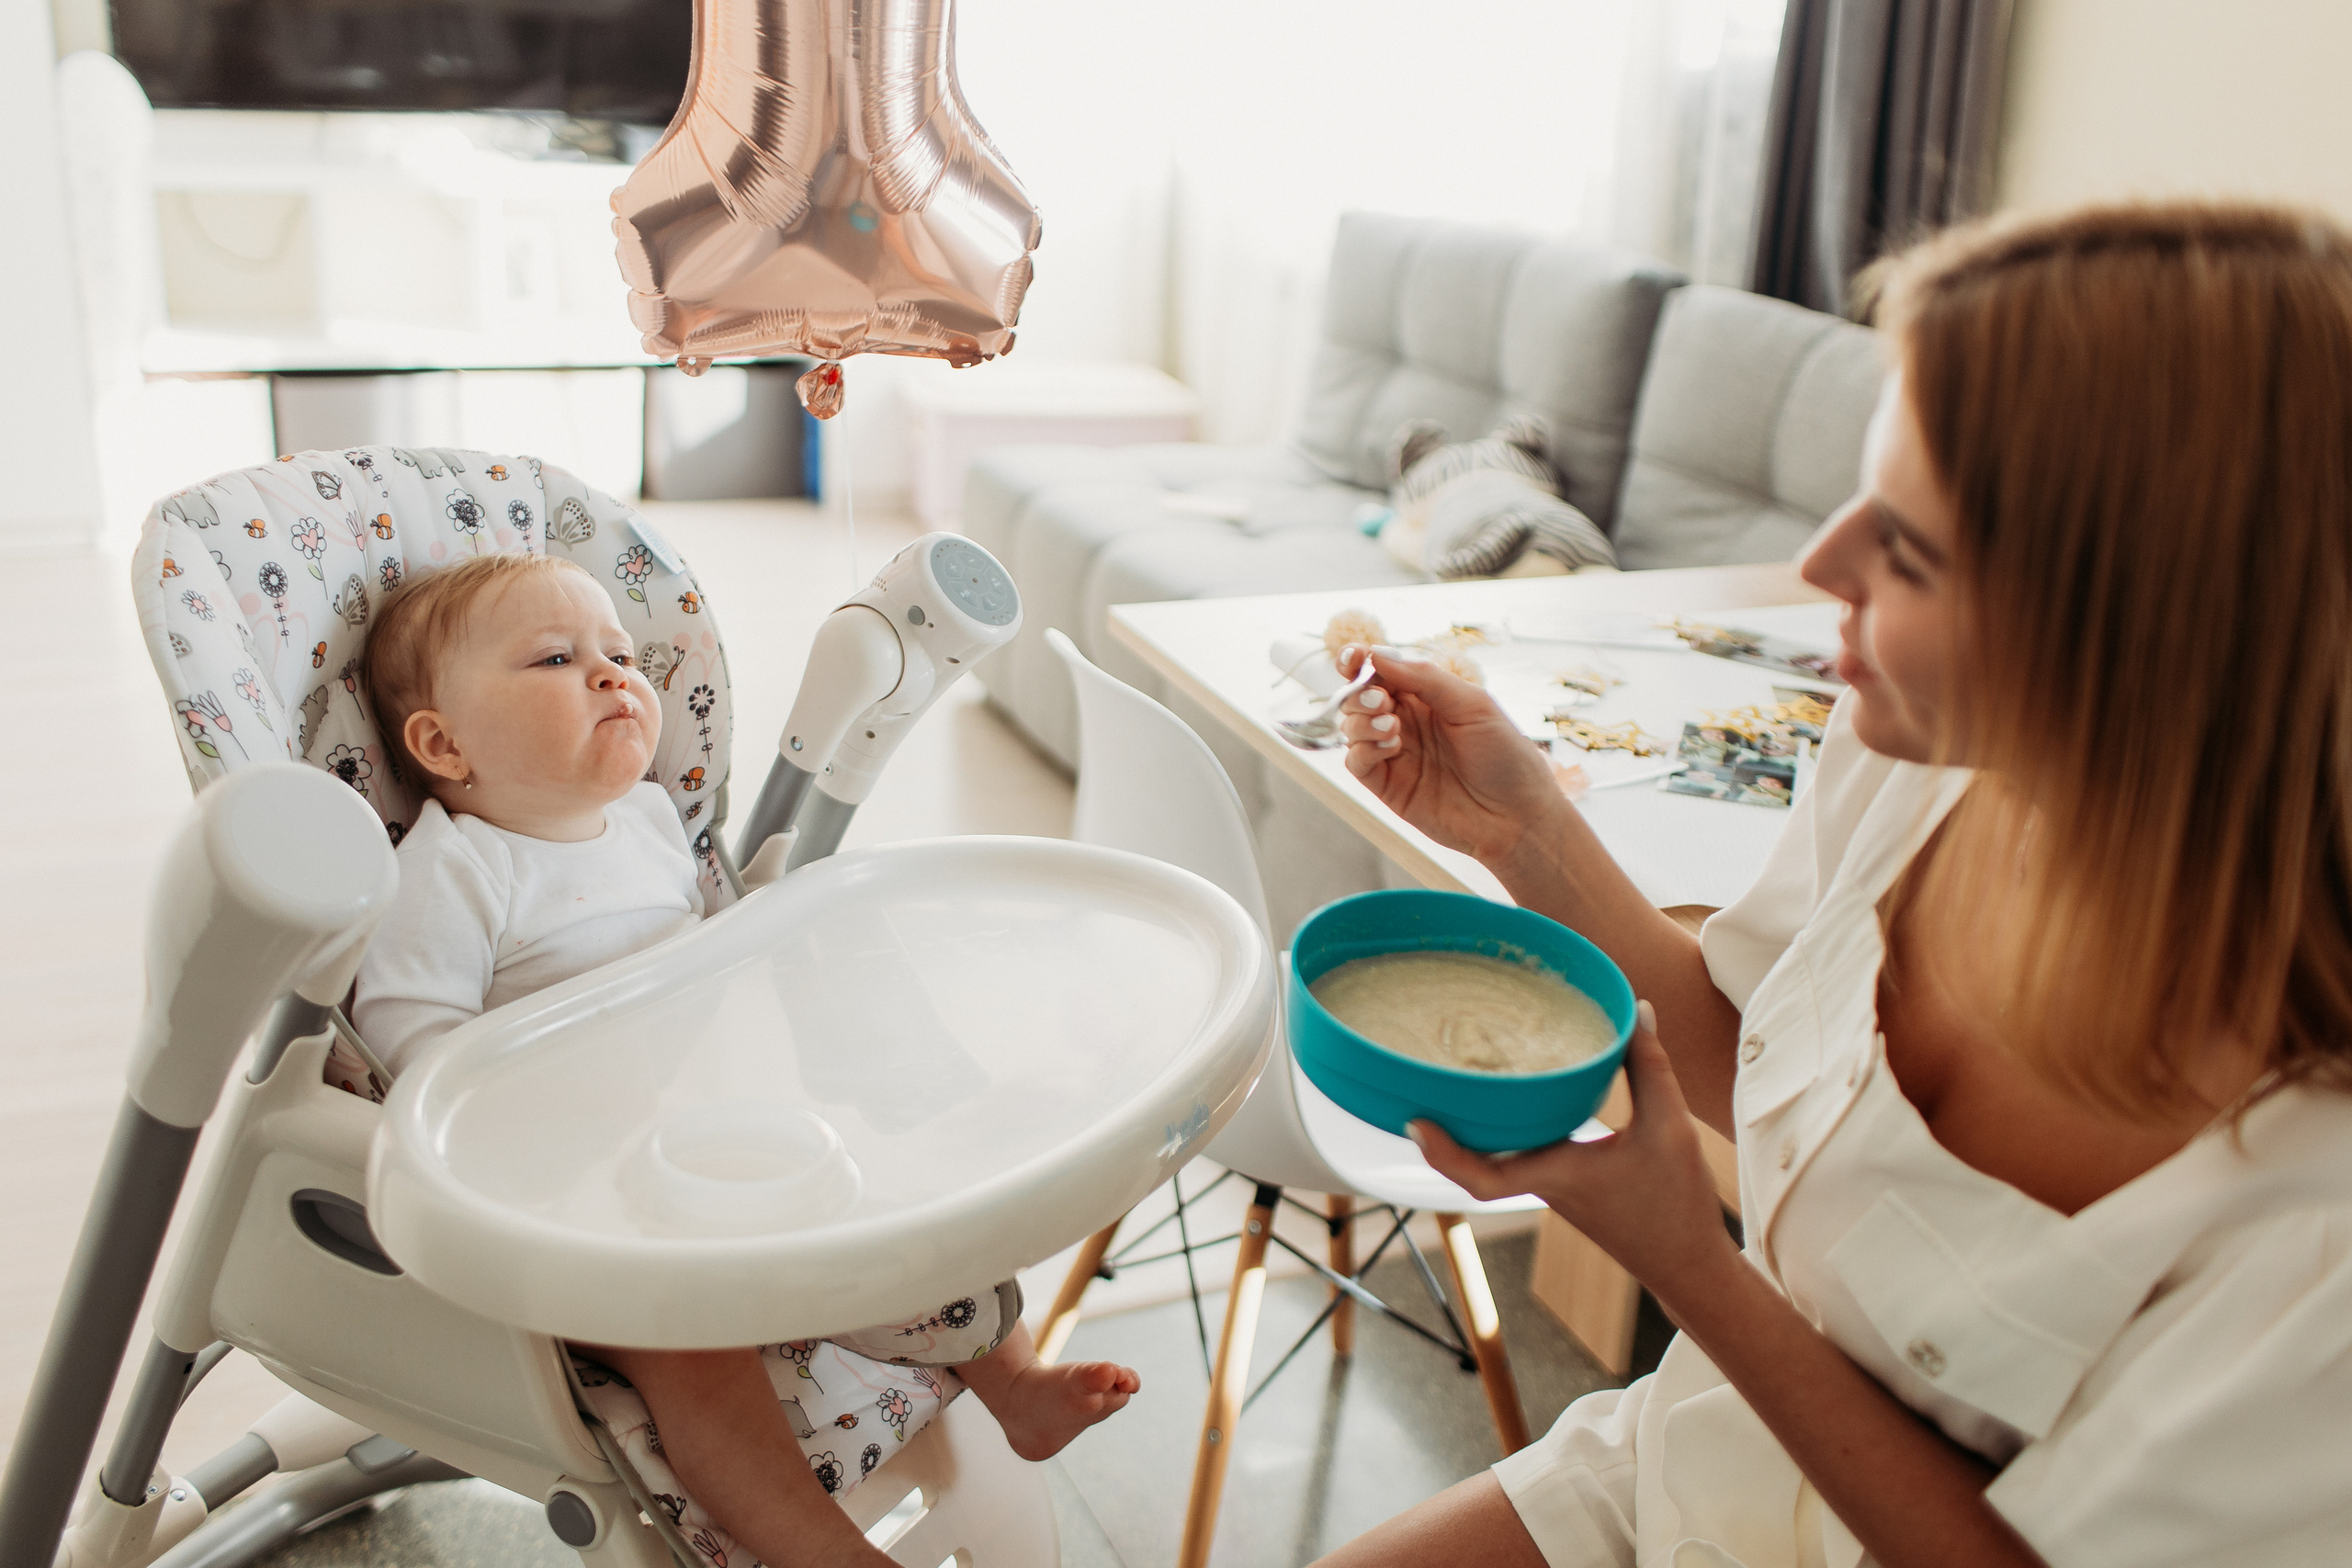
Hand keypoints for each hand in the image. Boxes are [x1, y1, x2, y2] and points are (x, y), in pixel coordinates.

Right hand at [1336, 645, 1567, 869]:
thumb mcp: (1472, 704)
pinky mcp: (1388, 785)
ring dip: (1362, 720)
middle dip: (1361, 693)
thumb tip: (1377, 655)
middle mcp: (1407, 721)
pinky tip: (1392, 748)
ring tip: (1392, 728)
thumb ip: (1425, 678)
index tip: (1353, 659)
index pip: (1382, 670)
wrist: (1516, 816)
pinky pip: (1356, 761)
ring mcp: (1395, 753)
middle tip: (1381, 701)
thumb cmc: (1506, 756)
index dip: (1361, 660)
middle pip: (1359, 696)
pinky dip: (1364, 749)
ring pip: (1352, 726)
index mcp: (1427, 696)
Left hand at [1408, 1001, 1738, 1299]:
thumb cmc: (1677, 1203)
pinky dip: (1507, 1133)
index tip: (1414, 1122)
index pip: (1483, 1178)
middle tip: (1418, 1082)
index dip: (1443, 1154)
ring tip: (1453, 1080)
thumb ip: (1650, 1067)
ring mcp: (1553, 1188)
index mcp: (1558, 1174)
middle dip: (1445, 1129)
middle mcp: (1545, 1183)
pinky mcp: (1566, 1187)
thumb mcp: (1671, 1126)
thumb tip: (1636, 1011)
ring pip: (1497, 1158)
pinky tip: (1512, 1099)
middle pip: (1475, 1162)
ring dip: (1473, 1130)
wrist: (1690, 1265)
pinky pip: (1522, 1156)